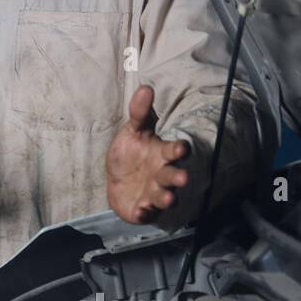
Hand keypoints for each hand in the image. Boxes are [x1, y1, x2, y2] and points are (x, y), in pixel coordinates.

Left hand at [105, 85, 194, 224]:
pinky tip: (140, 212)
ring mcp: (153, 193)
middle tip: (182, 178)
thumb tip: (145, 87)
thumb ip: (139, 113)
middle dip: (177, 177)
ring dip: (166, 197)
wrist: (117, 178)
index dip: (178, 150)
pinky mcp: (143, 209)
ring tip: (167, 198)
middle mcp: (162, 174)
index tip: (181, 148)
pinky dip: (144, 213)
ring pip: (164, 196)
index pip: (174, 151)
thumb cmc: (131, 152)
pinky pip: (145, 213)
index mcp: (161, 154)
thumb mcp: (133, 131)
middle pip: (173, 176)